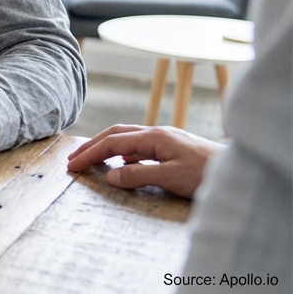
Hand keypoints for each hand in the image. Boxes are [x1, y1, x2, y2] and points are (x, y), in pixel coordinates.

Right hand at [67, 124, 221, 197]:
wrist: (239, 170)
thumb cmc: (207, 174)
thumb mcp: (170, 178)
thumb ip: (138, 176)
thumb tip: (110, 176)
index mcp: (154, 137)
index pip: (112, 143)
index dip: (90, 153)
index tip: (72, 166)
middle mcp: (157, 133)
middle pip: (116, 134)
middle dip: (92, 146)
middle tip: (73, 160)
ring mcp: (166, 139)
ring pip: (128, 139)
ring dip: (106, 148)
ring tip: (91, 160)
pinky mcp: (173, 148)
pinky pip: (140, 147)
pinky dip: (123, 154)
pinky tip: (122, 165)